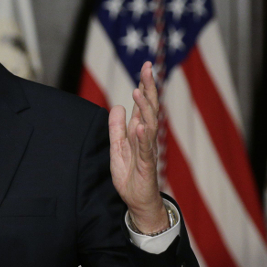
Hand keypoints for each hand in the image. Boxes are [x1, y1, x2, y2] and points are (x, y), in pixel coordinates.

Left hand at [108, 62, 167, 232]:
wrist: (137, 201)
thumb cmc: (130, 174)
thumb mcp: (117, 147)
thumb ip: (116, 128)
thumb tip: (117, 106)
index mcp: (139, 131)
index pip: (144, 104)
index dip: (145, 86)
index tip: (146, 66)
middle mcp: (146, 137)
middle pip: (150, 108)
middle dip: (149, 88)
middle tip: (148, 68)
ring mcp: (148, 150)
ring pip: (150, 125)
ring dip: (145, 108)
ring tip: (138, 92)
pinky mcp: (146, 165)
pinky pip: (146, 148)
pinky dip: (143, 137)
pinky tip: (141, 126)